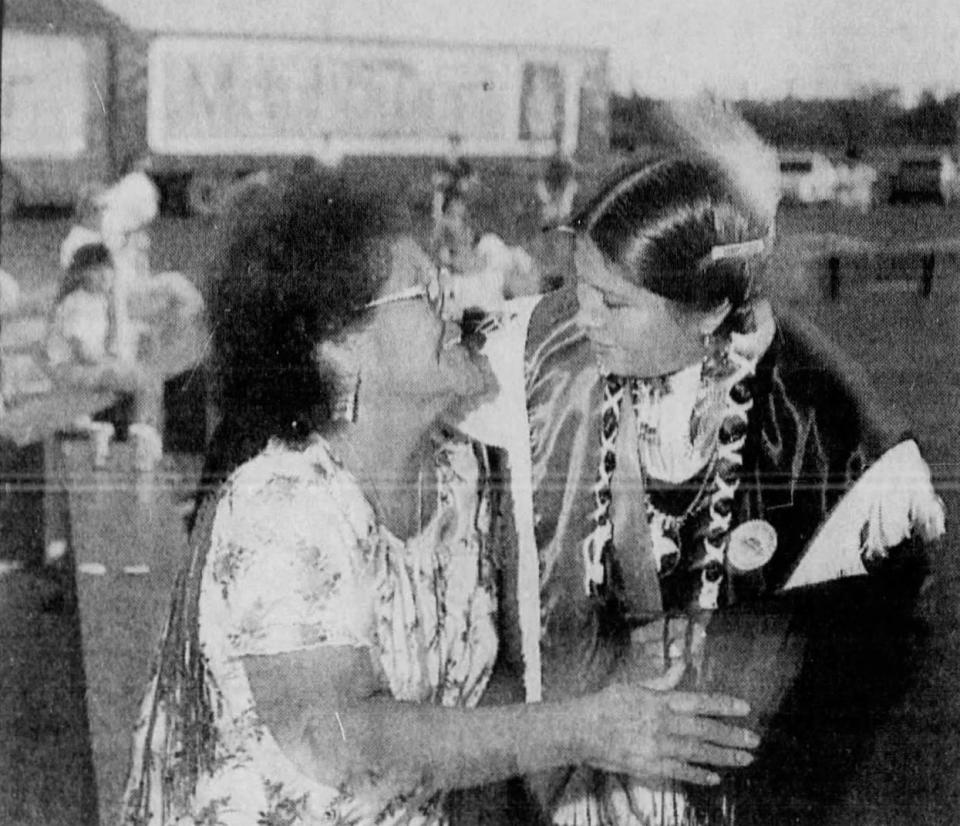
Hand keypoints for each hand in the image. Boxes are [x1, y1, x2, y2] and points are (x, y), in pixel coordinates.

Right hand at [578, 670, 758, 785]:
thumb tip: (682, 662)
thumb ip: (663, 680)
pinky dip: (699, 775)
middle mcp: (662, 725)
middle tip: (754, 740)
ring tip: (744, 759)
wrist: (580, 731)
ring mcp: (656, 748)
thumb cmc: (606, 704)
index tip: (745, 708)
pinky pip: (680, 771)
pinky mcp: (649, 766)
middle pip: (704, 730)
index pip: (699, 702)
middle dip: (732, 735)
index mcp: (659, 701)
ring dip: (723, 756)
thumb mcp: (634, 685)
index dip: (724, 705)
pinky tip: (715, 777)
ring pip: (697, 753)